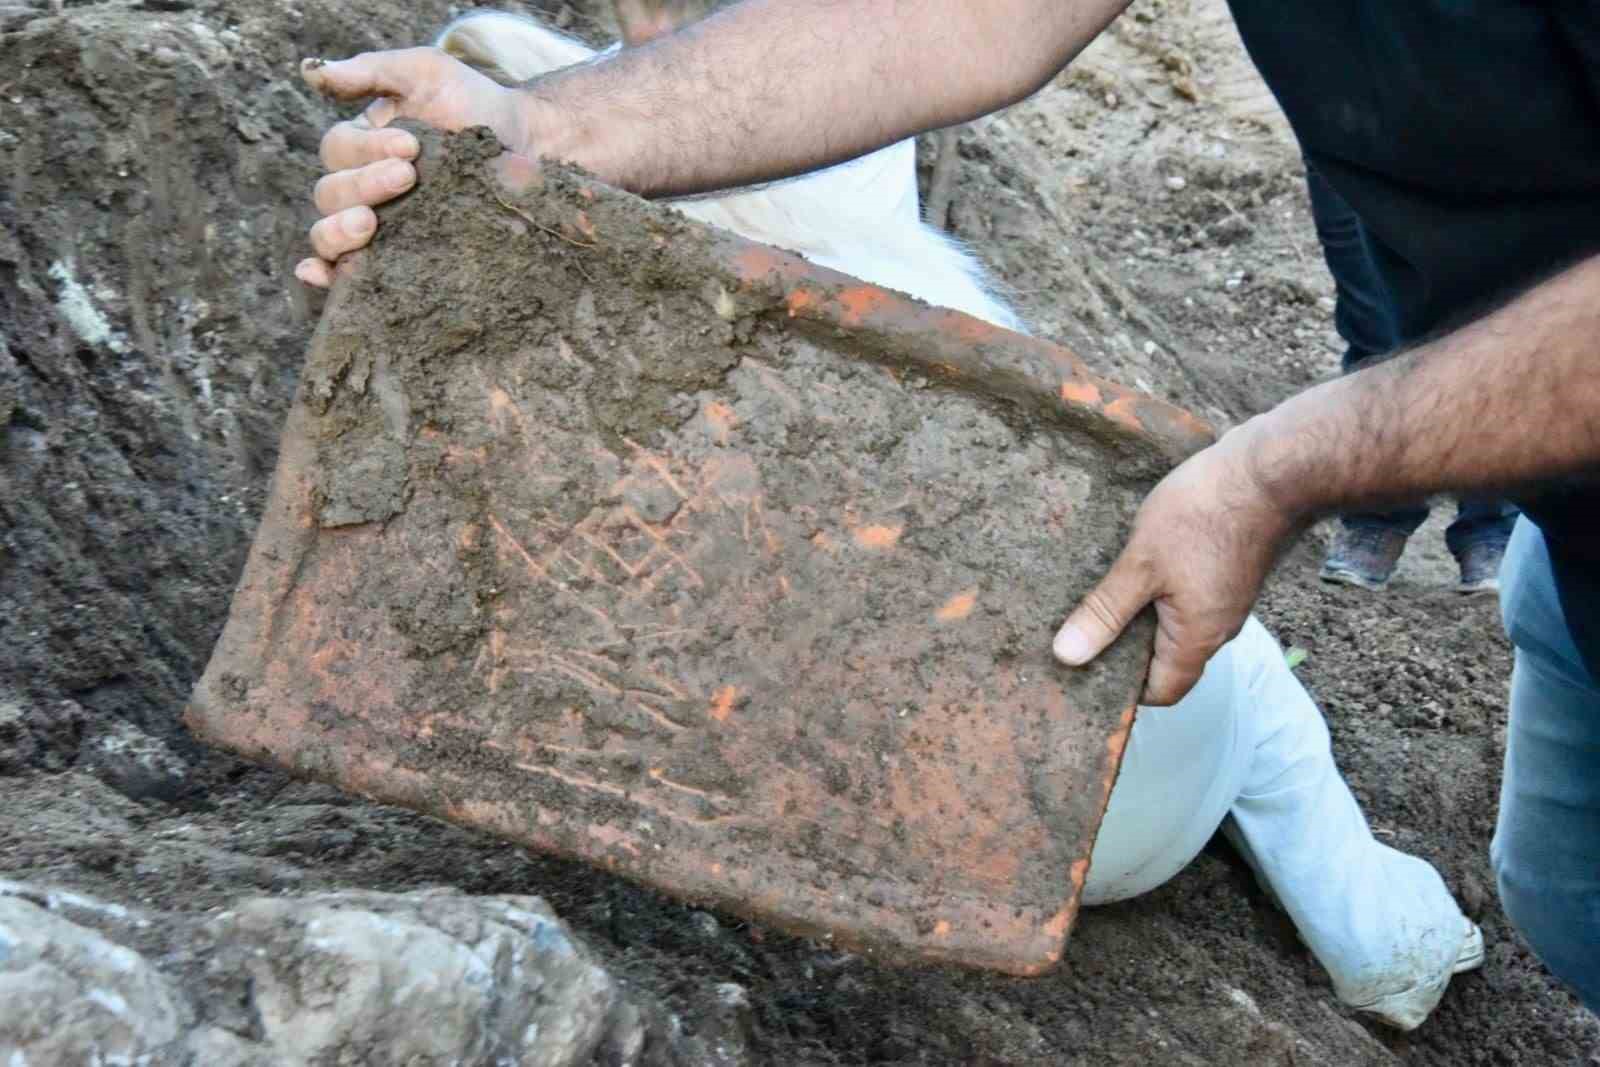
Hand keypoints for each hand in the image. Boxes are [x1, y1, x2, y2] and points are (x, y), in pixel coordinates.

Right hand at [295, 48, 532, 287]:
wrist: (528, 147)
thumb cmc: (474, 106)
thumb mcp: (426, 74)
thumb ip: (371, 71)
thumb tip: (308, 73)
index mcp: (360, 148)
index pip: (337, 151)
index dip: (365, 150)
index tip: (411, 146)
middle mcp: (359, 190)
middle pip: (330, 195)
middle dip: (363, 186)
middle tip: (407, 177)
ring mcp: (376, 230)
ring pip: (328, 237)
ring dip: (339, 232)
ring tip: (370, 224)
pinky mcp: (396, 260)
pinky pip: (345, 276)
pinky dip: (325, 277)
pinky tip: (323, 276)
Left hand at [1052, 422, 1303, 704]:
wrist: (1268, 472)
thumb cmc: (1205, 515)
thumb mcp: (1141, 564)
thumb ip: (1105, 612)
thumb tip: (1068, 655)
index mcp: (1196, 639)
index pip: (1162, 692)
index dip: (1124, 690)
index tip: (1086, 670)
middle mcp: (1217, 628)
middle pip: (1168, 663)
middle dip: (1126, 652)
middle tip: (1080, 632)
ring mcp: (1225, 600)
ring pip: (1176, 627)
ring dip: (1141, 619)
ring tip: (1099, 600)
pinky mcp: (1227, 572)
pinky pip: (1188, 599)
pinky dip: (1159, 594)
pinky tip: (1132, 570)